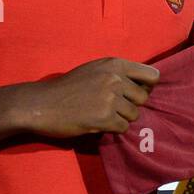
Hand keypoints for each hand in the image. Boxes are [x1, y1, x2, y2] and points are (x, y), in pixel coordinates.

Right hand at [13, 57, 159, 136]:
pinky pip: (123, 127)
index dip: (147, 87)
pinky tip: (97, 123)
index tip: (135, 93)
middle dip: (130, 105)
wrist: (41, 104)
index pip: (152, 76)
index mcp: (114, 64)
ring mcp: (110, 98)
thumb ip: (118, 74)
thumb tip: (144, 86)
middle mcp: (115, 78)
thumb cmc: (67, 88)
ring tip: (102, 115)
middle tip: (112, 107)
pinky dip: (112, 129)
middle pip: (143, 98)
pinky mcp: (104, 118)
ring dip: (121, 118)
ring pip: (134, 114)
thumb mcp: (94, 70)